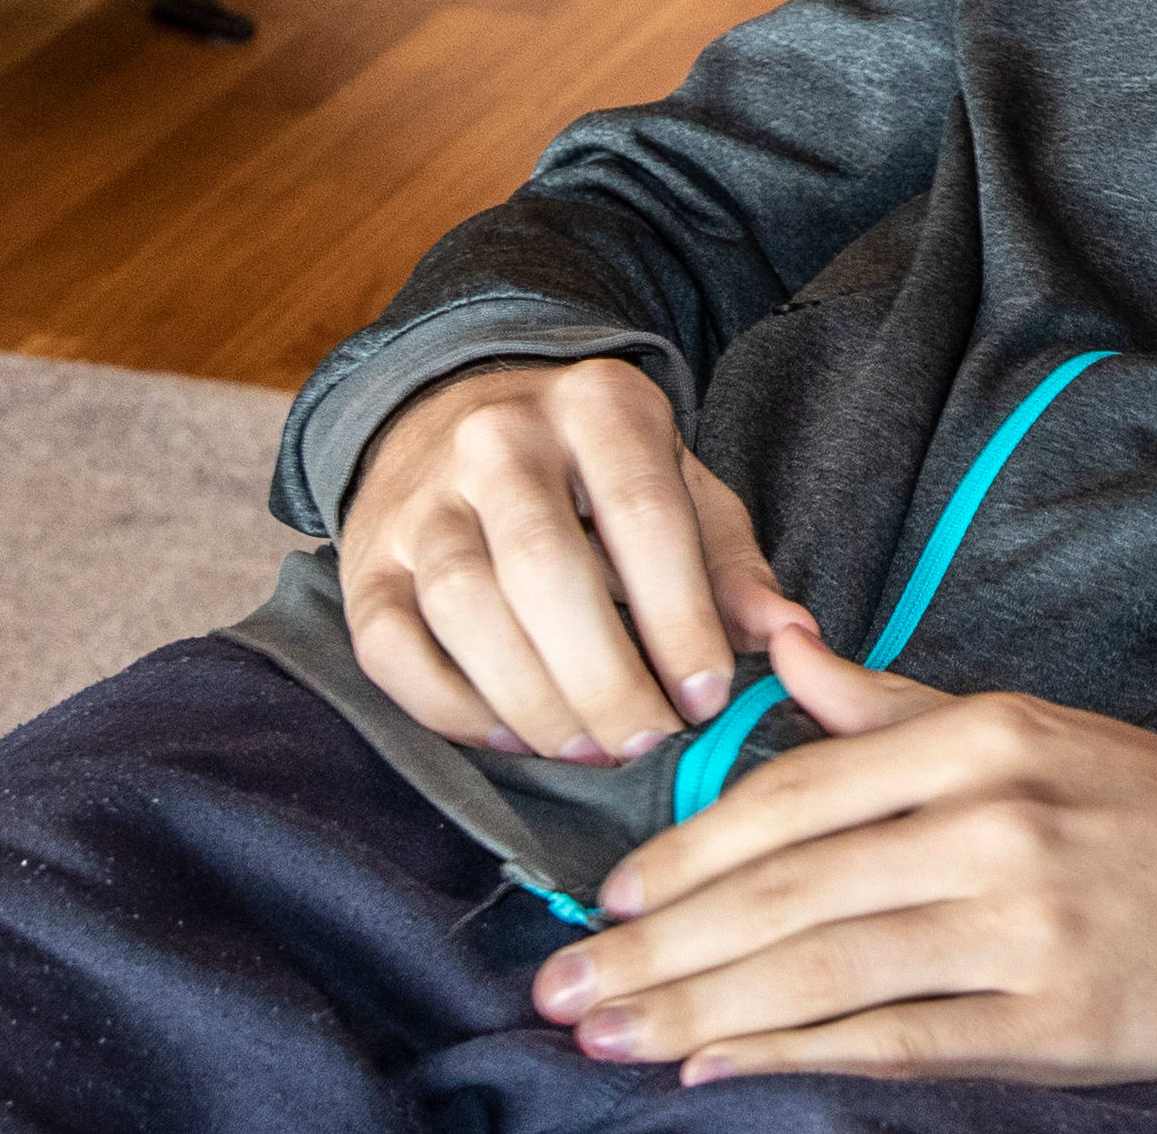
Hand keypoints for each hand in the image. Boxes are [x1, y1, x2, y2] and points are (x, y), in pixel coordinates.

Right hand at [340, 360, 815, 767]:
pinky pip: (391, 648)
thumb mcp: (677, 483)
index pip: (644, 516)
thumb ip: (730, 562)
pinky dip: (450, 709)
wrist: (453, 415)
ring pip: (464, 607)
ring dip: (533, 700)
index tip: (708, 698)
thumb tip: (790, 639)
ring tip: (589, 751)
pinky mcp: (367, 563)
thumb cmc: (591, 473)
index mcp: (596, 406)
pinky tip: (510, 738)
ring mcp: (419, 500)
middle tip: (645, 743)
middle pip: (545, 568)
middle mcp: (496, 439)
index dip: (680, 618)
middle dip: (604, 675)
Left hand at [532, 634, 1156, 1085]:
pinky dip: (793, 1053)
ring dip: (693, 1007)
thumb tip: (782, 656)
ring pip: (819, 968)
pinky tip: (713, 1062)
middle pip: (781, 890)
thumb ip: (891, 709)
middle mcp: (992, 820)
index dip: (681, 853)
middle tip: (559, 985)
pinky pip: (894, 1037)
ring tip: (605, 1033)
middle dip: (652, 946)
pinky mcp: (1056, 1014)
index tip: (600, 897)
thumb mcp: (1031, 729)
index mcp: (978, 738)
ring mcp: (1024, 921)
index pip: (789, 796)